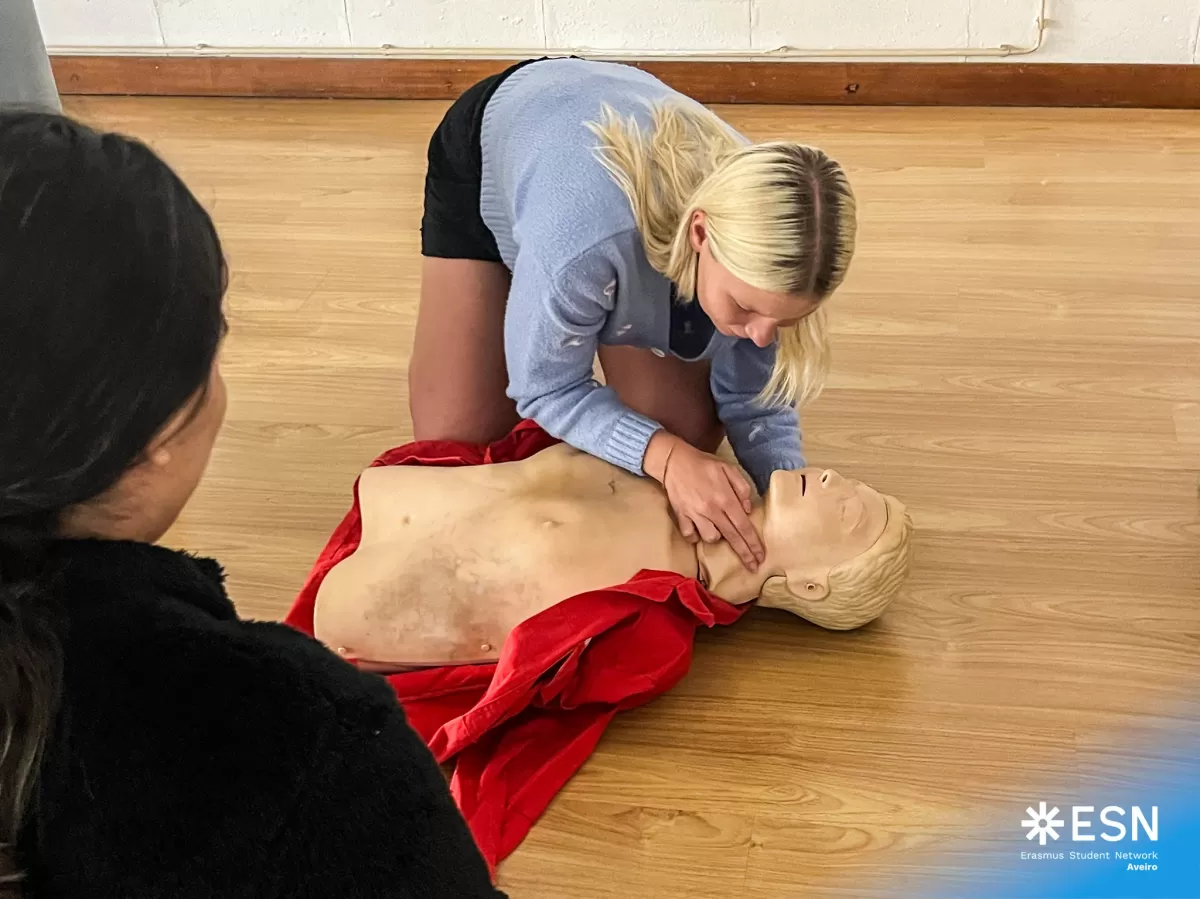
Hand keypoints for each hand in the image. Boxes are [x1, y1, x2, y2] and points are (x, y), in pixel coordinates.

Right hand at [644, 431, 764, 571]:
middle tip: (753, 567)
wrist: (674, 460)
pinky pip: (690, 535)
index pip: (744, 526)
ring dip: (717, 538)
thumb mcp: (728, 468)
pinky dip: (695, 536)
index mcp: (726, 498)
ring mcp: (695, 514)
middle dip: (744, 554)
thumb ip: (742, 488)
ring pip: (710, 538)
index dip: (753, 544)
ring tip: (719, 530)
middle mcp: (712, 510)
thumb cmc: (704, 464)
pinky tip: (699, 530)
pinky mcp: (681, 516)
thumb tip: (747, 510)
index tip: (761, 557)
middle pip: (732, 537)